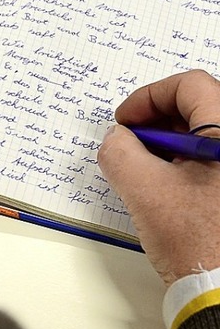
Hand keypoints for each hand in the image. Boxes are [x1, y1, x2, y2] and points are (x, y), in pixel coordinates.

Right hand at [98, 70, 219, 285]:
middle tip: (130, 142)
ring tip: (144, 168)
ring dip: (169, 141)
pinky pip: (211, 157)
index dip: (148, 97)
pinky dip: (184, 160)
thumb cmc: (196, 242)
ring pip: (204, 133)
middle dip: (157, 120)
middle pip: (198, 106)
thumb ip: (119, 151)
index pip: (190, 86)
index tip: (126, 121)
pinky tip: (165, 185)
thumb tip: (117, 138)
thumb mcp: (144, 189)